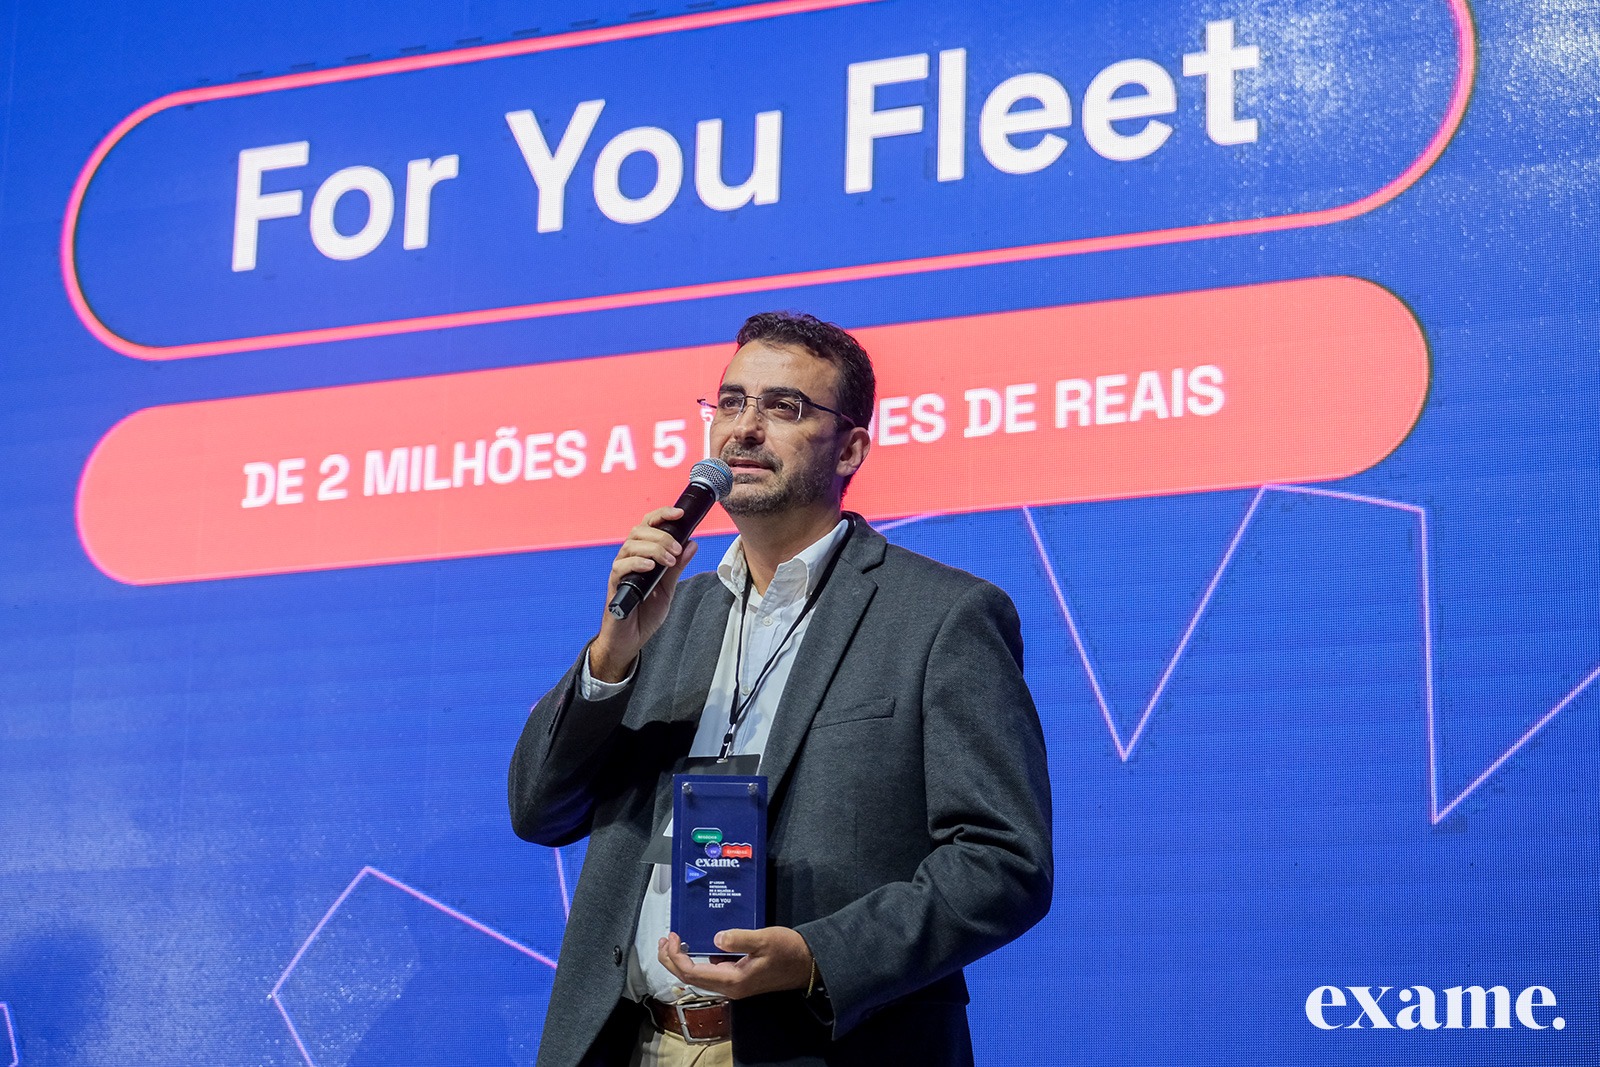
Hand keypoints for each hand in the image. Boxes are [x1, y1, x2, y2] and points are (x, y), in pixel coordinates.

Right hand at [589, 507, 699, 681]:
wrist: (630, 639)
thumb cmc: (645, 613)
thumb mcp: (668, 588)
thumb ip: (677, 566)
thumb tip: (692, 543)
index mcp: (642, 555)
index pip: (648, 525)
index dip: (662, 515)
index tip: (680, 514)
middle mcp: (629, 558)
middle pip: (639, 531)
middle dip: (661, 535)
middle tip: (676, 550)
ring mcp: (620, 571)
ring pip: (630, 545)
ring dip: (654, 548)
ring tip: (669, 561)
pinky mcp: (615, 585)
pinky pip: (621, 567)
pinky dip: (638, 563)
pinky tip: (651, 567)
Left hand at [657, 927, 813, 999]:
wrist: (808, 965)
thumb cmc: (787, 951)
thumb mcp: (764, 939)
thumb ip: (739, 939)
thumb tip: (715, 939)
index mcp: (732, 980)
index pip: (692, 973)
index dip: (676, 956)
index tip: (673, 936)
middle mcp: (729, 987)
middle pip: (690, 979)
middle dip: (671, 961)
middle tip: (663, 941)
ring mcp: (734, 985)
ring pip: (699, 977)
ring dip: (682, 961)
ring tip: (673, 944)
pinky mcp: (739, 979)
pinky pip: (710, 973)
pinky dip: (696, 961)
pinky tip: (696, 947)